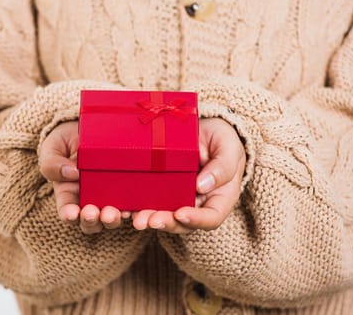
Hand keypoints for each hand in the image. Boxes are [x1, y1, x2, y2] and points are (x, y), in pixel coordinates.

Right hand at [39, 121, 130, 233]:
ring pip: (110, 218)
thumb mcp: (53, 147)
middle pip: (90, 221)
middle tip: (92, 213)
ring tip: (114, 213)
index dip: (69, 215)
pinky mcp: (128, 191)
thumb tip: (71, 173)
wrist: (89, 128)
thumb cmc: (66, 140)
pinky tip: (133, 210)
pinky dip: (133, 212)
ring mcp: (109, 197)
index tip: (72, 214)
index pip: (67, 210)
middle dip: (91, 220)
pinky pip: (132, 206)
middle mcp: (89, 200)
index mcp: (68, 193)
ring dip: (111, 219)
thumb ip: (52, 163)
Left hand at [132, 117, 245, 232]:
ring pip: (164, 216)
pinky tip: (125, 207)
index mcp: (219, 197)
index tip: (180, 214)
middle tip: (149, 220)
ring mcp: (178, 198)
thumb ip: (222, 166)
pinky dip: (137, 206)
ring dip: (149, 218)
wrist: (204, 128)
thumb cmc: (221, 139)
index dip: (196, 220)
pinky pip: (148, 201)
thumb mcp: (227, 146)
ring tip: (136, 218)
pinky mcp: (159, 189)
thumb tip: (202, 186)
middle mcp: (198, 203)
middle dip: (166, 223)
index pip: (211, 218)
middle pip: (183, 222)